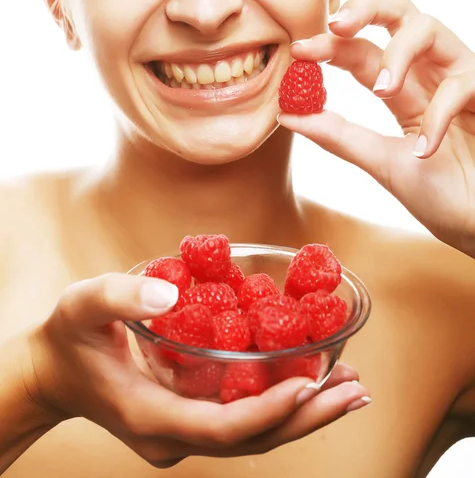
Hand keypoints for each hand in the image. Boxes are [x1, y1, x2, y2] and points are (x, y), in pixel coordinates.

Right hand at [24, 273, 369, 467]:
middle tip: (356, 390)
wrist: (54, 372)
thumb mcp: (83, 305)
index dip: (269, 412)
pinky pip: (244, 414)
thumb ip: (122, 296)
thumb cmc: (69, 339)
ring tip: (352, 386)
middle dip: (307, 416)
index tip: (311, 387)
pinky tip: (312, 377)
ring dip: (304, 411)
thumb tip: (172, 293)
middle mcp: (176, 435)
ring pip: (255, 432)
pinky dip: (281, 399)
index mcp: (152, 416)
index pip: (222, 429)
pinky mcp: (192, 415)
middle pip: (253, 438)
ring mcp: (186, 430)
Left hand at [279, 0, 474, 257]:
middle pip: (399, 13)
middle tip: (335, 24)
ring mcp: (460, 79)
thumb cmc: (437, 193)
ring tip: (382, 90)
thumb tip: (286, 115)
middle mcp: (429, 74)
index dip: (330, 46)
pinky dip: (437, 115)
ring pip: (428, 28)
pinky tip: (425, 151)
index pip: (361, 52)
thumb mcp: (378, 160)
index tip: (298, 51)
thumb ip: (337, 136)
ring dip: (398, 53)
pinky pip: (460, 84)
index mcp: (403, 89)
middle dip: (365, 8)